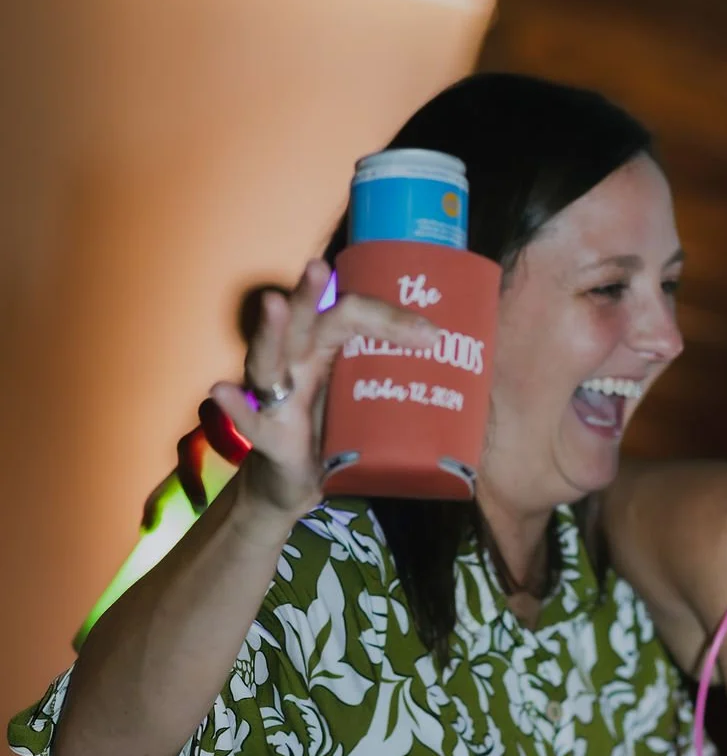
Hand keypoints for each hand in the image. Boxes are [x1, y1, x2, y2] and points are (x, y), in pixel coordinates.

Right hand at [208, 259, 438, 522]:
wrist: (294, 487)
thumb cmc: (334, 436)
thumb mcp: (371, 406)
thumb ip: (402, 386)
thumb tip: (478, 381)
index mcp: (327, 351)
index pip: (353, 316)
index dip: (389, 318)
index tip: (431, 333)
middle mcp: (297, 364)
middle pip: (304, 321)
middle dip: (310, 294)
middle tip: (319, 268)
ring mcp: (276, 397)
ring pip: (268, 357)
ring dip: (271, 331)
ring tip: (274, 305)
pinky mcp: (266, 436)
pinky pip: (250, 420)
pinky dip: (235, 406)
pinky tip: (221, 390)